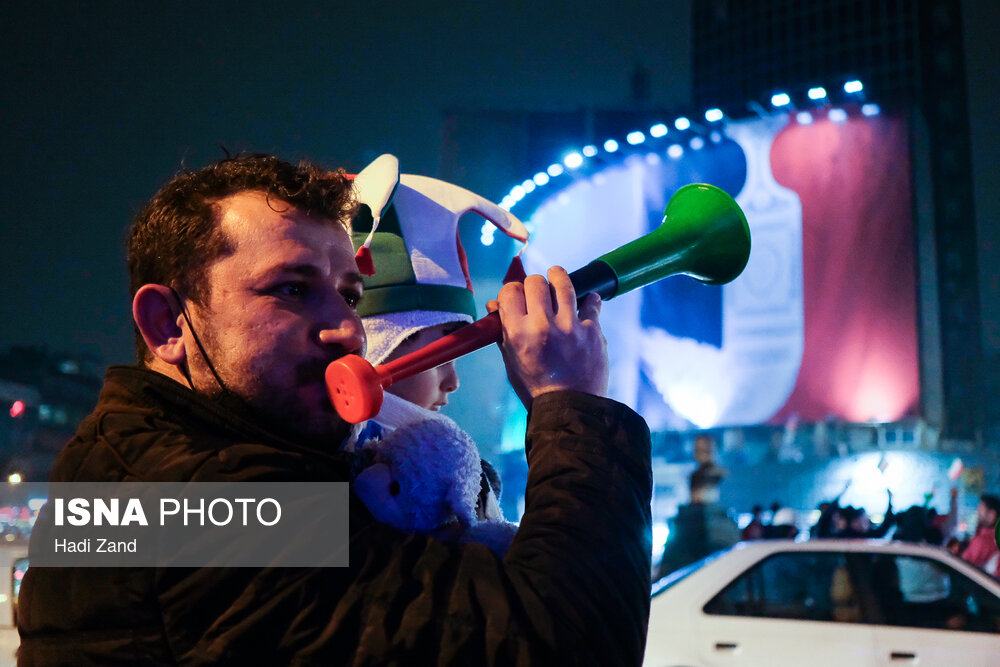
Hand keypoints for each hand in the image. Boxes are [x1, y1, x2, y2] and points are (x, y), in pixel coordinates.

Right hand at [486, 267, 607, 408]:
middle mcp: (542, 325)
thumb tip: (495, 306)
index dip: (511, 290)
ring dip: (559, 276)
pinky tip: (587, 300)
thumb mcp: (512, 362)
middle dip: (534, 284)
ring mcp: (569, 327)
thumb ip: (504, 332)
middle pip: (535, 282)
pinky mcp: (592, 331)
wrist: (570, 409)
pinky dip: (590, 299)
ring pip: (564, 283)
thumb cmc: (537, 389)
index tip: (517, 295)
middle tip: (538, 290)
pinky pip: (592, 302)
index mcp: (518, 334)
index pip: (509, 292)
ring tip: (557, 276)